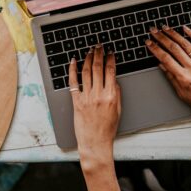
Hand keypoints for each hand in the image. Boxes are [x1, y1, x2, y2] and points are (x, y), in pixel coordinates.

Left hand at [69, 45, 120, 171]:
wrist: (95, 143)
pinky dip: (72, 70)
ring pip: (87, 72)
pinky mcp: (76, 102)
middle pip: (98, 68)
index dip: (110, 59)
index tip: (110, 53)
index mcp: (111, 96)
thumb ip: (116, 93)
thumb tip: (113, 80)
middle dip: (99, 54)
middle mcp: (98, 95)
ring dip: (88, 59)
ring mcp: (86, 98)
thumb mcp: (118, 110)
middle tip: (99, 46)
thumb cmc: (107, 129)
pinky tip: (73, 62)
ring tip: (89, 51)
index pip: (111, 71)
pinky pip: (73, 82)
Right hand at [145, 25, 190, 124]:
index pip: (165, 59)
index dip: (155, 49)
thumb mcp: (182, 94)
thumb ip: (171, 78)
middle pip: (174, 48)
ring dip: (173, 34)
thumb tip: (161, 65)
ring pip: (185, 44)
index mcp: (184, 78)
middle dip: (161, 38)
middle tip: (153, 31)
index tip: (149, 43)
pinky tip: (186, 29)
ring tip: (165, 28)